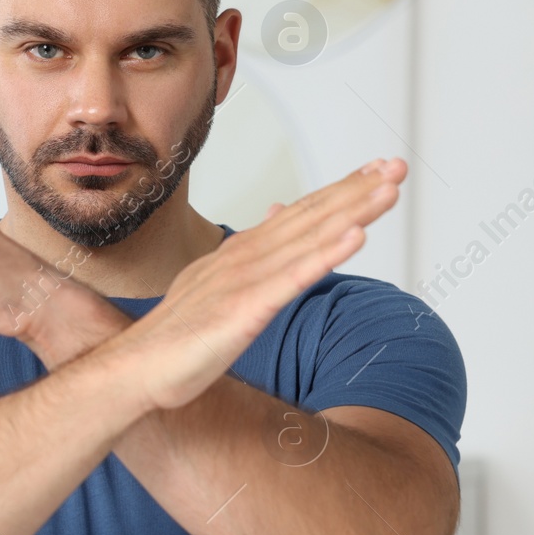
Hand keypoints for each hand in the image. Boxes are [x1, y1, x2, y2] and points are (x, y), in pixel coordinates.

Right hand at [101, 158, 406, 409]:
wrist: (137, 369)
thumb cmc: (177, 336)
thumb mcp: (218, 286)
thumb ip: (251, 254)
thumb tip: (278, 217)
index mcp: (243, 253)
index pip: (301, 214)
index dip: (342, 190)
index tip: (378, 170)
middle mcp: (247, 257)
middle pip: (311, 216)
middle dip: (356, 189)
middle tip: (396, 165)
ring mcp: (246, 280)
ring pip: (310, 238)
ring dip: (352, 211)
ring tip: (388, 189)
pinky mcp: (246, 309)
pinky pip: (294, 278)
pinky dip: (327, 254)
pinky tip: (356, 236)